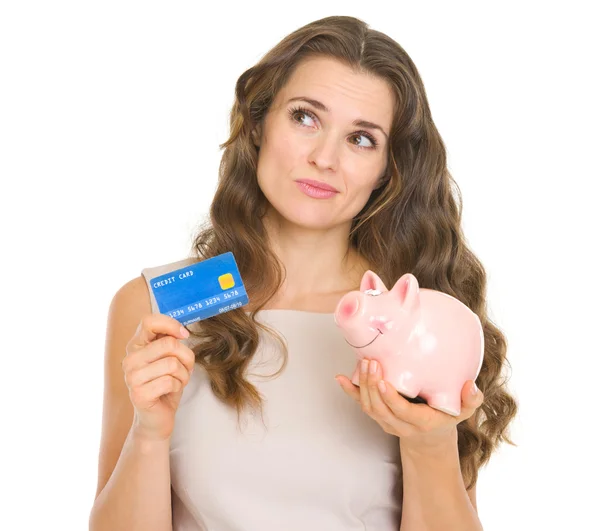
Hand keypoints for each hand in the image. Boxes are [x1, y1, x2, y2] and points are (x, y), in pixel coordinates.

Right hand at [123, 314, 195, 441]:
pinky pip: (170, 381)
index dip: (171, 324)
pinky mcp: (138, 394)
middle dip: (186, 357)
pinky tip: (170, 391)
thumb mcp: (169, 358)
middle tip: (184, 368)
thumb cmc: (166, 385)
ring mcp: (132, 377)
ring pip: (172, 363)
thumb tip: (182, 330)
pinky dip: (178, 386)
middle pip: (169, 344)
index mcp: (136, 345)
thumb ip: (170, 341)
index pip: (149, 321)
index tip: (184, 334)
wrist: (156, 419)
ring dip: (183, 374)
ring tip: (177, 381)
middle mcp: (130, 359)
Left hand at [335, 359, 483, 451]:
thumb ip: (470, 400)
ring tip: (363, 362)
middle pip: (380, 407)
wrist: (429, 435)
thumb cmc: (446, 416)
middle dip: (372, 385)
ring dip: (362, 384)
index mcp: (420, 423)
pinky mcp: (376, 413)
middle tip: (371, 362)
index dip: (390, 398)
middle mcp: (399, 424)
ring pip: (368, 406)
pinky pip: (359, 403)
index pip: (402, 412)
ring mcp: (385, 420)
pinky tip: (340, 378)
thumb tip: (471, 386)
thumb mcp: (463, 411)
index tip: (383, 381)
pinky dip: (349, 391)